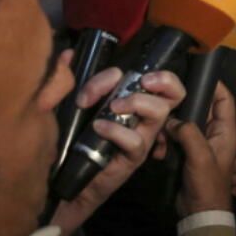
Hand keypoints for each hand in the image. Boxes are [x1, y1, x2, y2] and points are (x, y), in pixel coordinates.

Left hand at [50, 68, 185, 235]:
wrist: (60, 181)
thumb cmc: (69, 140)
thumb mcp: (68, 104)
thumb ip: (70, 79)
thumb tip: (69, 54)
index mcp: (133, 102)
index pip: (156, 79)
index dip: (139, 71)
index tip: (114, 75)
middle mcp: (141, 119)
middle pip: (174, 93)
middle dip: (165, 80)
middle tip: (143, 81)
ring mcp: (139, 139)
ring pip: (160, 113)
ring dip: (139, 102)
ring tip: (113, 106)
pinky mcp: (130, 159)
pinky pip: (135, 142)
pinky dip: (117, 130)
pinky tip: (98, 129)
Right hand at [167, 81, 235, 215]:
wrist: (199, 214)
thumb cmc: (207, 186)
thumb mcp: (200, 156)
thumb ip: (189, 132)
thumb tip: (172, 119)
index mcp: (226, 131)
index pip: (224, 99)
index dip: (214, 84)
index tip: (196, 73)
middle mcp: (214, 133)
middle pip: (200, 107)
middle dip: (183, 103)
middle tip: (164, 97)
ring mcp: (200, 143)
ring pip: (184, 121)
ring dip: (170, 124)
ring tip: (159, 129)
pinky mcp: (187, 152)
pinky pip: (175, 136)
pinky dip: (166, 139)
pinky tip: (159, 147)